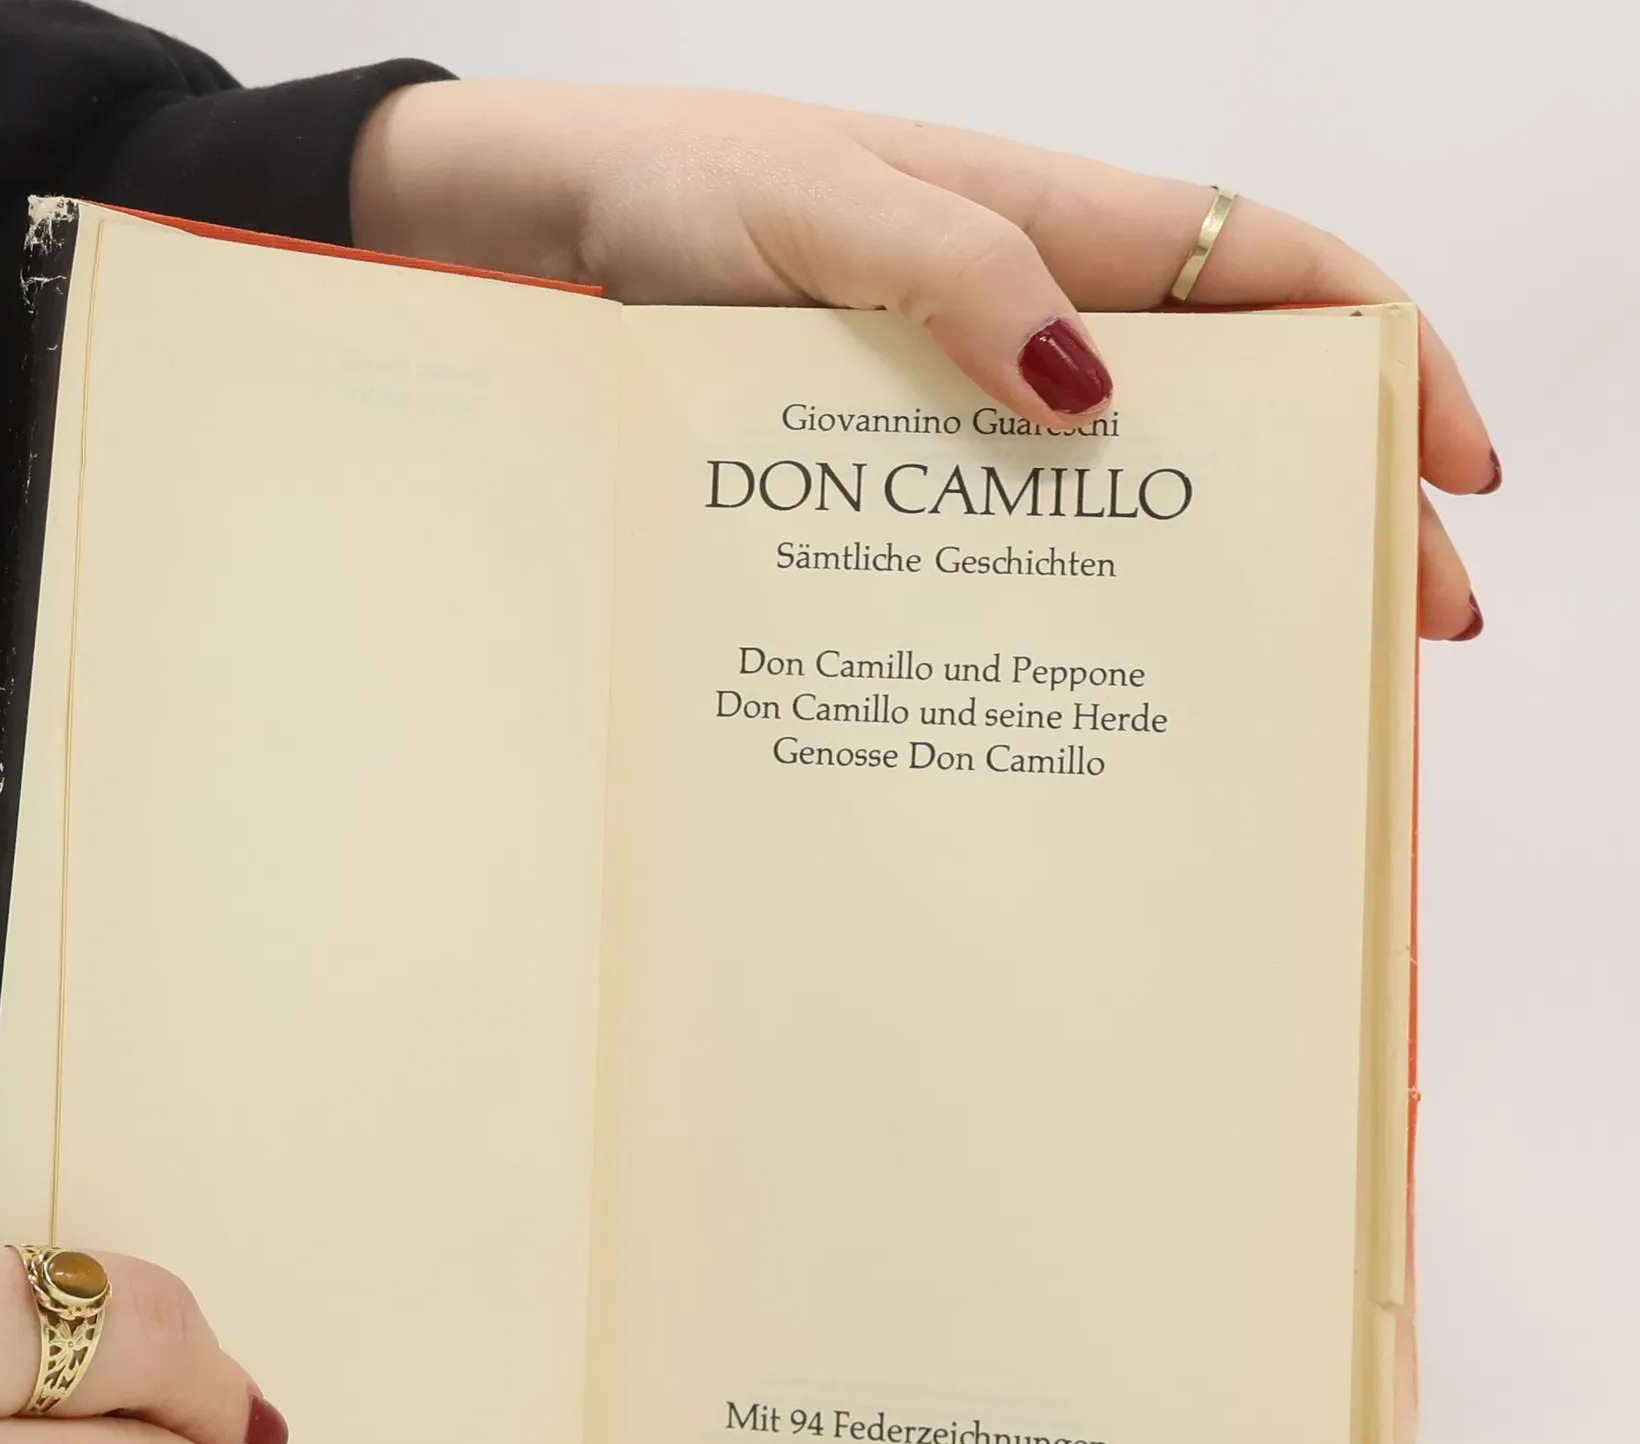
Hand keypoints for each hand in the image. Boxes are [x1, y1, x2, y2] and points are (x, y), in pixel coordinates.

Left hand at [352, 81, 1493, 638]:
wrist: (558, 231)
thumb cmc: (681, 186)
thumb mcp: (813, 210)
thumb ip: (950, 273)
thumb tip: (1091, 393)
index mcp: (1058, 223)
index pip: (1284, 275)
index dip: (1398, 363)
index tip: (1462, 471)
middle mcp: (1033, 317)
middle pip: (1238, 403)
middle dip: (1340, 507)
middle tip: (1409, 631)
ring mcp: (967, 402)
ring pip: (1130, 487)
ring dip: (1210, 572)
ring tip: (1271, 682)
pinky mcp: (893, 469)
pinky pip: (1004, 535)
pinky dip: (1064, 596)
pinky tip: (1082, 673)